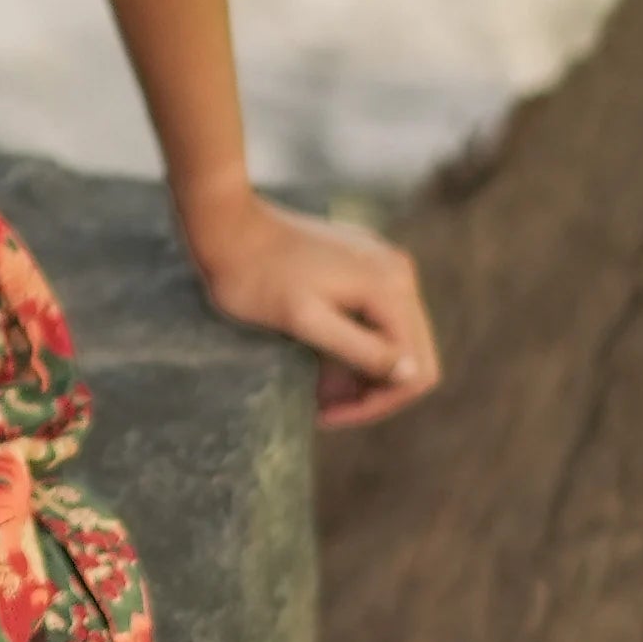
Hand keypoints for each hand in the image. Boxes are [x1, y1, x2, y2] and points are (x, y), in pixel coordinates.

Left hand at [179, 183, 441, 428]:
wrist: (227, 225)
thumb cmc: (256, 278)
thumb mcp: (305, 321)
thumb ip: (360, 348)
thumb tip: (411, 374)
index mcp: (390, 288)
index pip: (415, 369)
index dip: (377, 403)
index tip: (329, 415)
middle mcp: (397, 272)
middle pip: (410, 356)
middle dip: (370, 390)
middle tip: (322, 407)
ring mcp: (381, 265)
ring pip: (392, 339)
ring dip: (359, 371)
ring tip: (315, 390)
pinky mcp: (362, 264)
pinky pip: (374, 317)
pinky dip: (353, 344)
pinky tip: (317, 358)